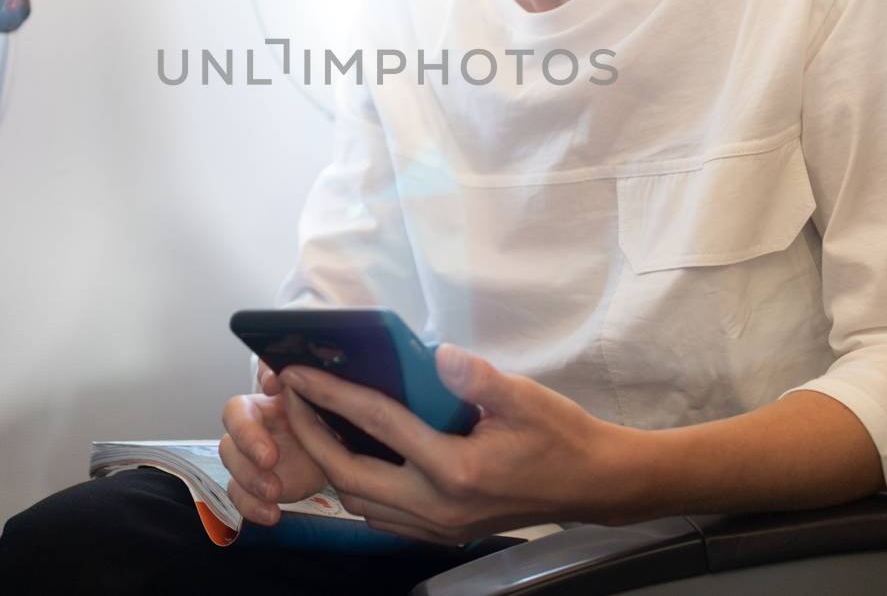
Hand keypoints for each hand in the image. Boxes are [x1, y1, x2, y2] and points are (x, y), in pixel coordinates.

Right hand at [218, 362, 328, 526]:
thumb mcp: (326, 403)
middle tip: (270, 458)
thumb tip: (292, 373)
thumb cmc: (327, 425)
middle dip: (248, 441)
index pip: (259, 378)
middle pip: (233, 426)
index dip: (254, 389)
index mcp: (269, 400)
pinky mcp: (255, 486)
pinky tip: (272, 513)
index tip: (275, 385)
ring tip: (275, 490)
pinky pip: (240, 495)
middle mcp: (254, 425)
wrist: (336, 460)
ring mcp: (251, 457)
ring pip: (232, 462)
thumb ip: (311, 387)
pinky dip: (251, 506)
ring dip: (249, 478)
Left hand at [277, 344, 621, 544]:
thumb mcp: (524, 397)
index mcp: (455, 469)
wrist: (594, 484)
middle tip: (292, 399)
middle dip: (311, 436)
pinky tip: (355, 457)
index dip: (331, 395)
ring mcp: (439, 526)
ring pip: (361, 504)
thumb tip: (437, 354)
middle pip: (350, 476)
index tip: (298, 372)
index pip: (377, 425)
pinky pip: (382, 517)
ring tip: (316, 424)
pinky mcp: (444, 532)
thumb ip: (476, 377)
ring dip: (330, 466)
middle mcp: (438, 505)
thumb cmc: (561, 436)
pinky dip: (357, 488)